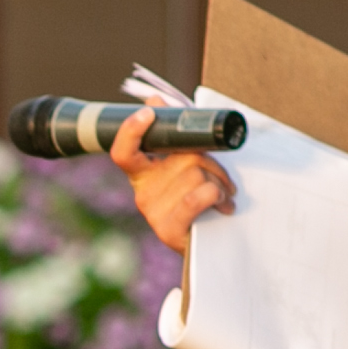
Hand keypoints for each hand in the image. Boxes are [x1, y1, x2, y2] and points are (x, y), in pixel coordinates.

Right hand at [108, 102, 233, 253]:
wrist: (206, 248)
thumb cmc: (196, 205)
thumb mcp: (183, 169)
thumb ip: (171, 138)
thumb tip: (154, 100)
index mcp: (141, 174)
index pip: (124, 151)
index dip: (131, 130)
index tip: (147, 113)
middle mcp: (142, 192)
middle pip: (183, 157)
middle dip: (212, 163)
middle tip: (222, 178)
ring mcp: (153, 212)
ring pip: (195, 174)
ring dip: (219, 182)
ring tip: (223, 196)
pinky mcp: (168, 230)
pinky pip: (197, 196)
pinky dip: (216, 195)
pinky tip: (223, 204)